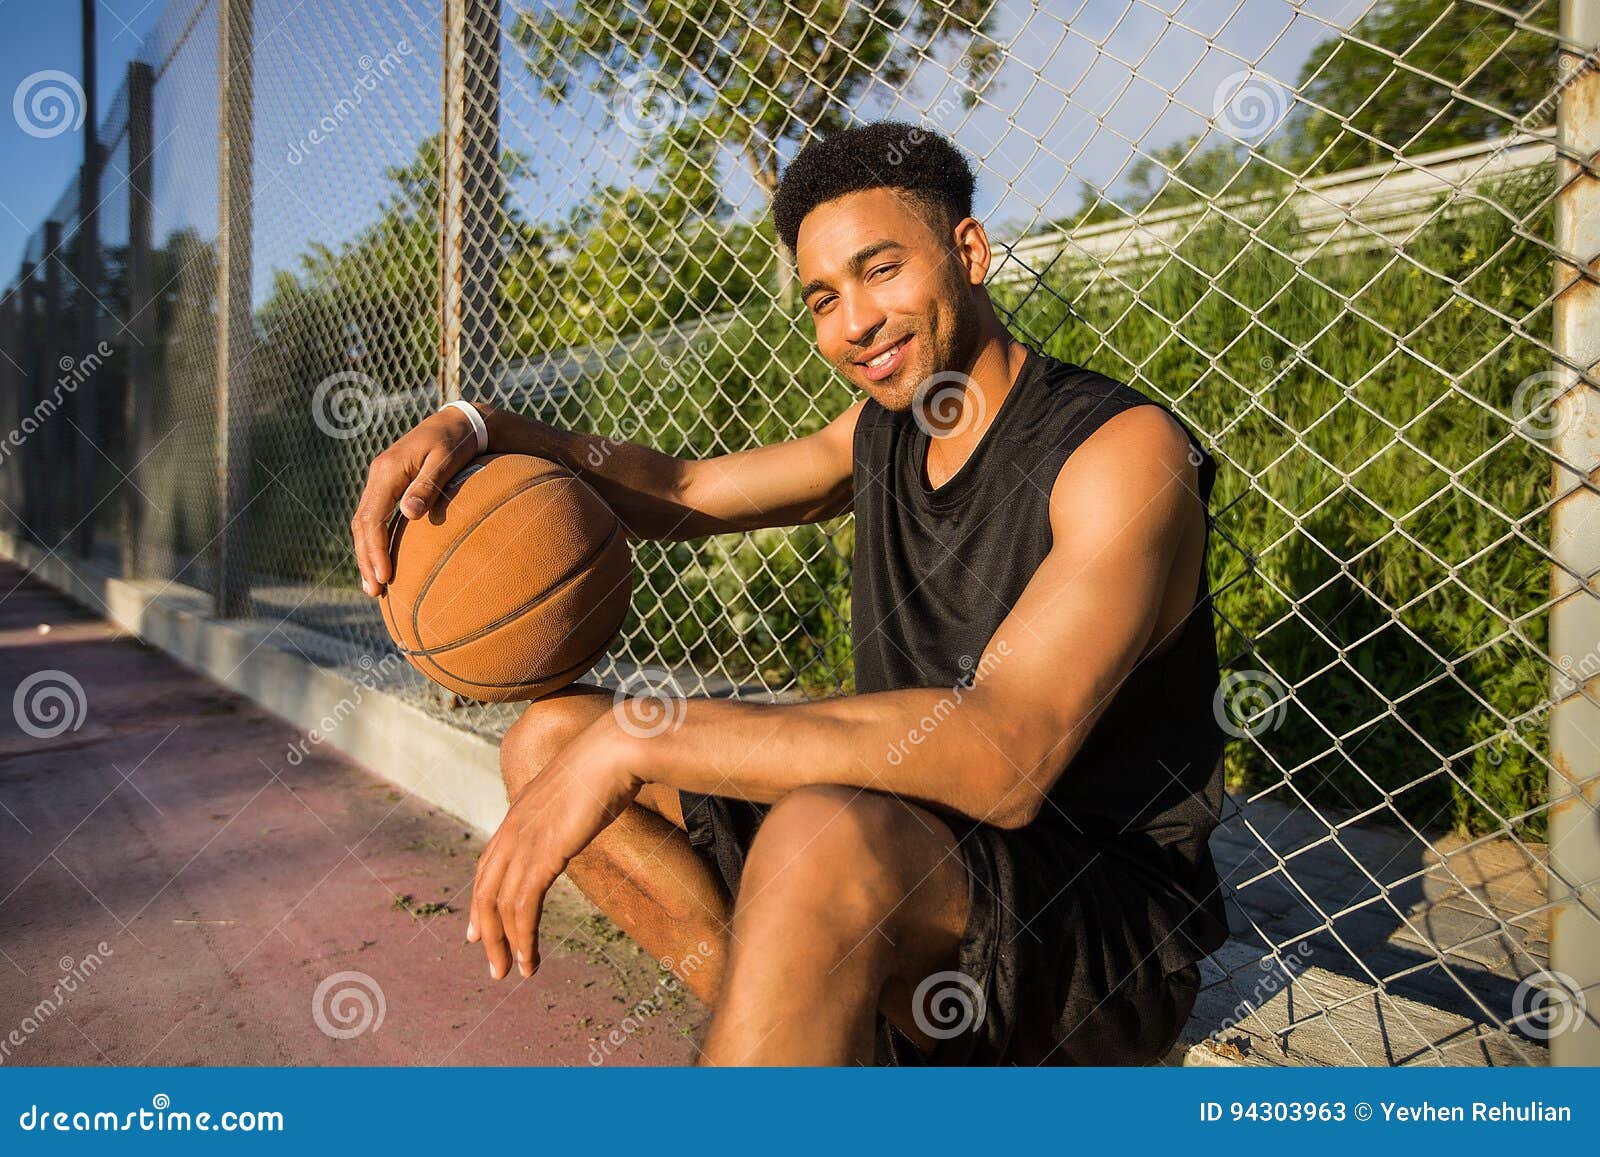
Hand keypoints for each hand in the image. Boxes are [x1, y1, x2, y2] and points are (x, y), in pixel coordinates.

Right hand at [350, 404, 483, 595]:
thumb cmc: (457, 441)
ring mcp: (382, 480)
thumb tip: (409, 514)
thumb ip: (428, 485)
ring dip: (367, 554)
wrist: (459, 421)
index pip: (372, 518)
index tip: (384, 577)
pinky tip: (382, 561)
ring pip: (365, 523)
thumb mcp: (445, 460)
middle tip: (374, 592)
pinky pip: (376, 517)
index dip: (375, 550)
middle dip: (366, 559)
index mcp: (388, 471)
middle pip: (362, 524)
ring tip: (373, 586)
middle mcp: (379, 475)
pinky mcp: (390, 485)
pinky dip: (375, 541)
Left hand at [468, 721, 642, 979]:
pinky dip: (523, 938)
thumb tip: (585, 810)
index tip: (477, 929)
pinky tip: (529, 958)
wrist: (615, 750)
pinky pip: (522, 907)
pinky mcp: (542, 855)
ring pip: (500, 906)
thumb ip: (572, 805)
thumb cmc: (610, 763)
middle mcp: (513, 828)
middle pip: (484, 890)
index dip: (481, 898)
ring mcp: (524, 842)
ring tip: (514, 972)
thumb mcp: (581, 788)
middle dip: (485, 931)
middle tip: (491, 962)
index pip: (488, 864)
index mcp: (519, 812)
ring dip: (504, 944)